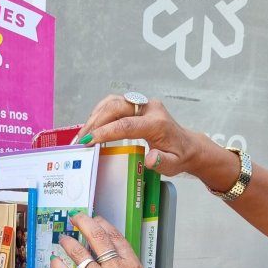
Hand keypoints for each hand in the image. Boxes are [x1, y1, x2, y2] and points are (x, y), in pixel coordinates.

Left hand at [51, 213, 203, 267]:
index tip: (95, 220)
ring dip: (68, 242)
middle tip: (76, 218)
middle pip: (96, 236)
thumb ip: (125, 266)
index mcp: (131, 265)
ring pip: (79, 253)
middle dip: (84, 222)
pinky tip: (54, 261)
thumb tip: (110, 253)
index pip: (114, 236)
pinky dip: (58, 266)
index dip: (102, 224)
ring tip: (64, 239)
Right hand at [75, 95, 201, 176]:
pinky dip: (100, 113)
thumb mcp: (173, 164)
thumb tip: (150, 159)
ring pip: (112, 102)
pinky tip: (91, 125)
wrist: (186, 144)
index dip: (105, 132)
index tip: (89, 141)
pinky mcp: (135, 104)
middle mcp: (149, 108)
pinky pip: (113, 103)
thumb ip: (162, 162)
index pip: (126, 124)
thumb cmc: (178, 155)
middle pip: (115, 107)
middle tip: (81, 139)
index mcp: (157, 123)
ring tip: (83, 133)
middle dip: (95, 122)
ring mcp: (142, 103)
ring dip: (95, 116)